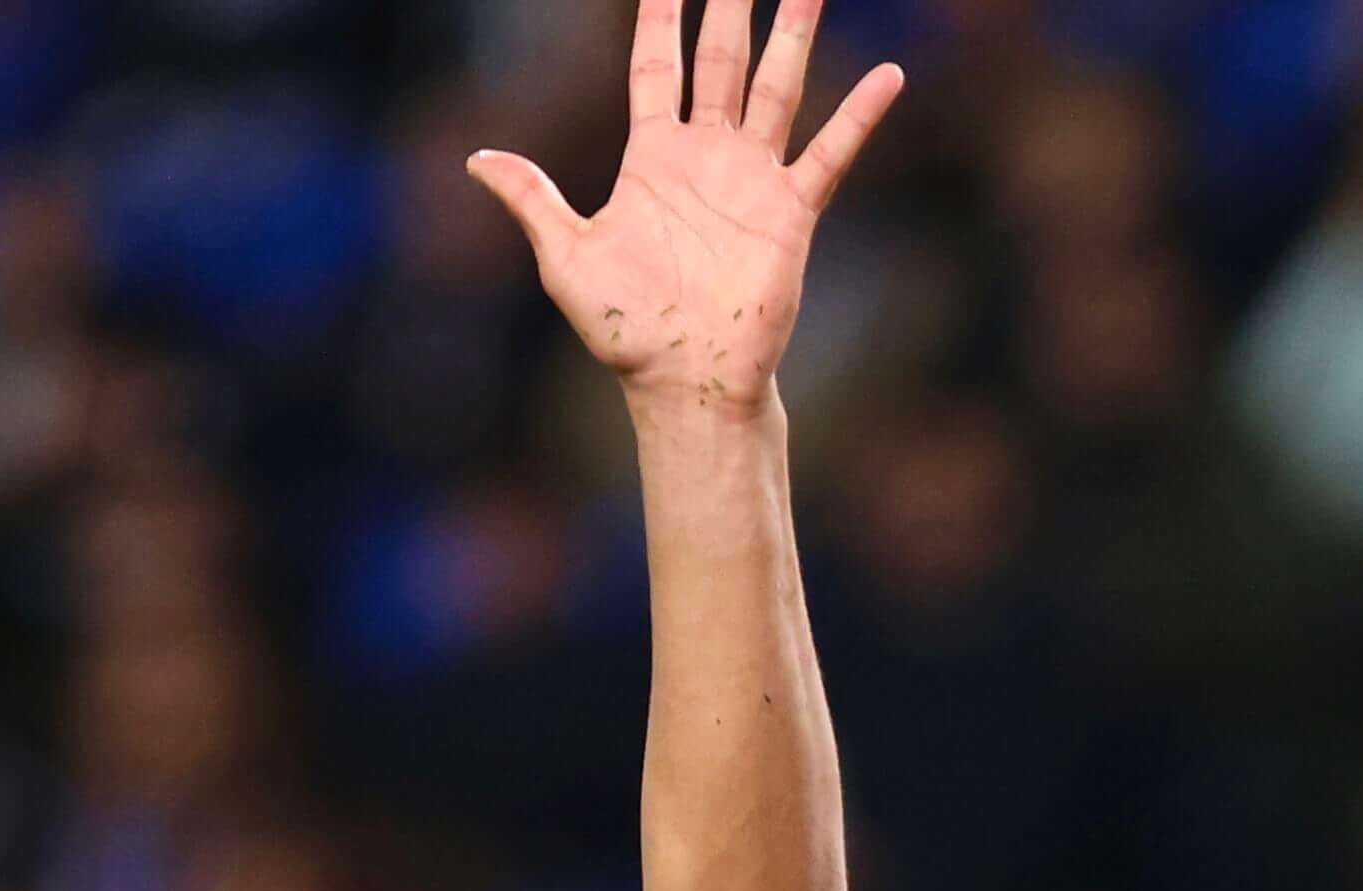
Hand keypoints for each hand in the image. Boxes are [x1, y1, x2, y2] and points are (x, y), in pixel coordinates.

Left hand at [470, 0, 901, 413]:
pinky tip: (888, 74)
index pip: (657, 65)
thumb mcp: (565, 257)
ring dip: (795, 31)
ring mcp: (752, 178)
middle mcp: (707, 154)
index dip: (660, 16)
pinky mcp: (790, 212)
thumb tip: (475, 161)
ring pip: (779, 85)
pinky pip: (829, 153)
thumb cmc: (626, 327)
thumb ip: (531, 199)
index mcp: (652, 155)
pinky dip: (860, 116)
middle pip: (723, 56)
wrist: (685, 381)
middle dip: (732, 2)